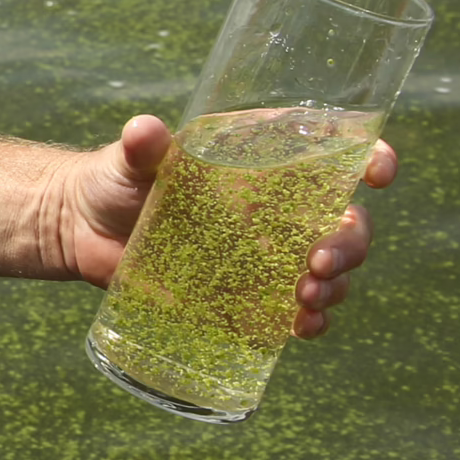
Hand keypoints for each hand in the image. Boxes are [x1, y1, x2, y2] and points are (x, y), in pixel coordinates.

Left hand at [59, 113, 397, 336]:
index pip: (337, 153)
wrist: (82, 229)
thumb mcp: (130, 160)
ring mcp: (270, 253)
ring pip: (333, 271)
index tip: (377, 174)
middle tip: (318, 264)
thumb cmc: (114, 180)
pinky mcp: (250, 293)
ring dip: (336, 287)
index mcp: (266, 161)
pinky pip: (298, 311)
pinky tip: (299, 328)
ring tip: (305, 299)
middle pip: (347, 222)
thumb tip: (145, 132)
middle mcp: (280, 206)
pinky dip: (310, 321)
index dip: (370, 158)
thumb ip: (143, 148)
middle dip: (350, 245)